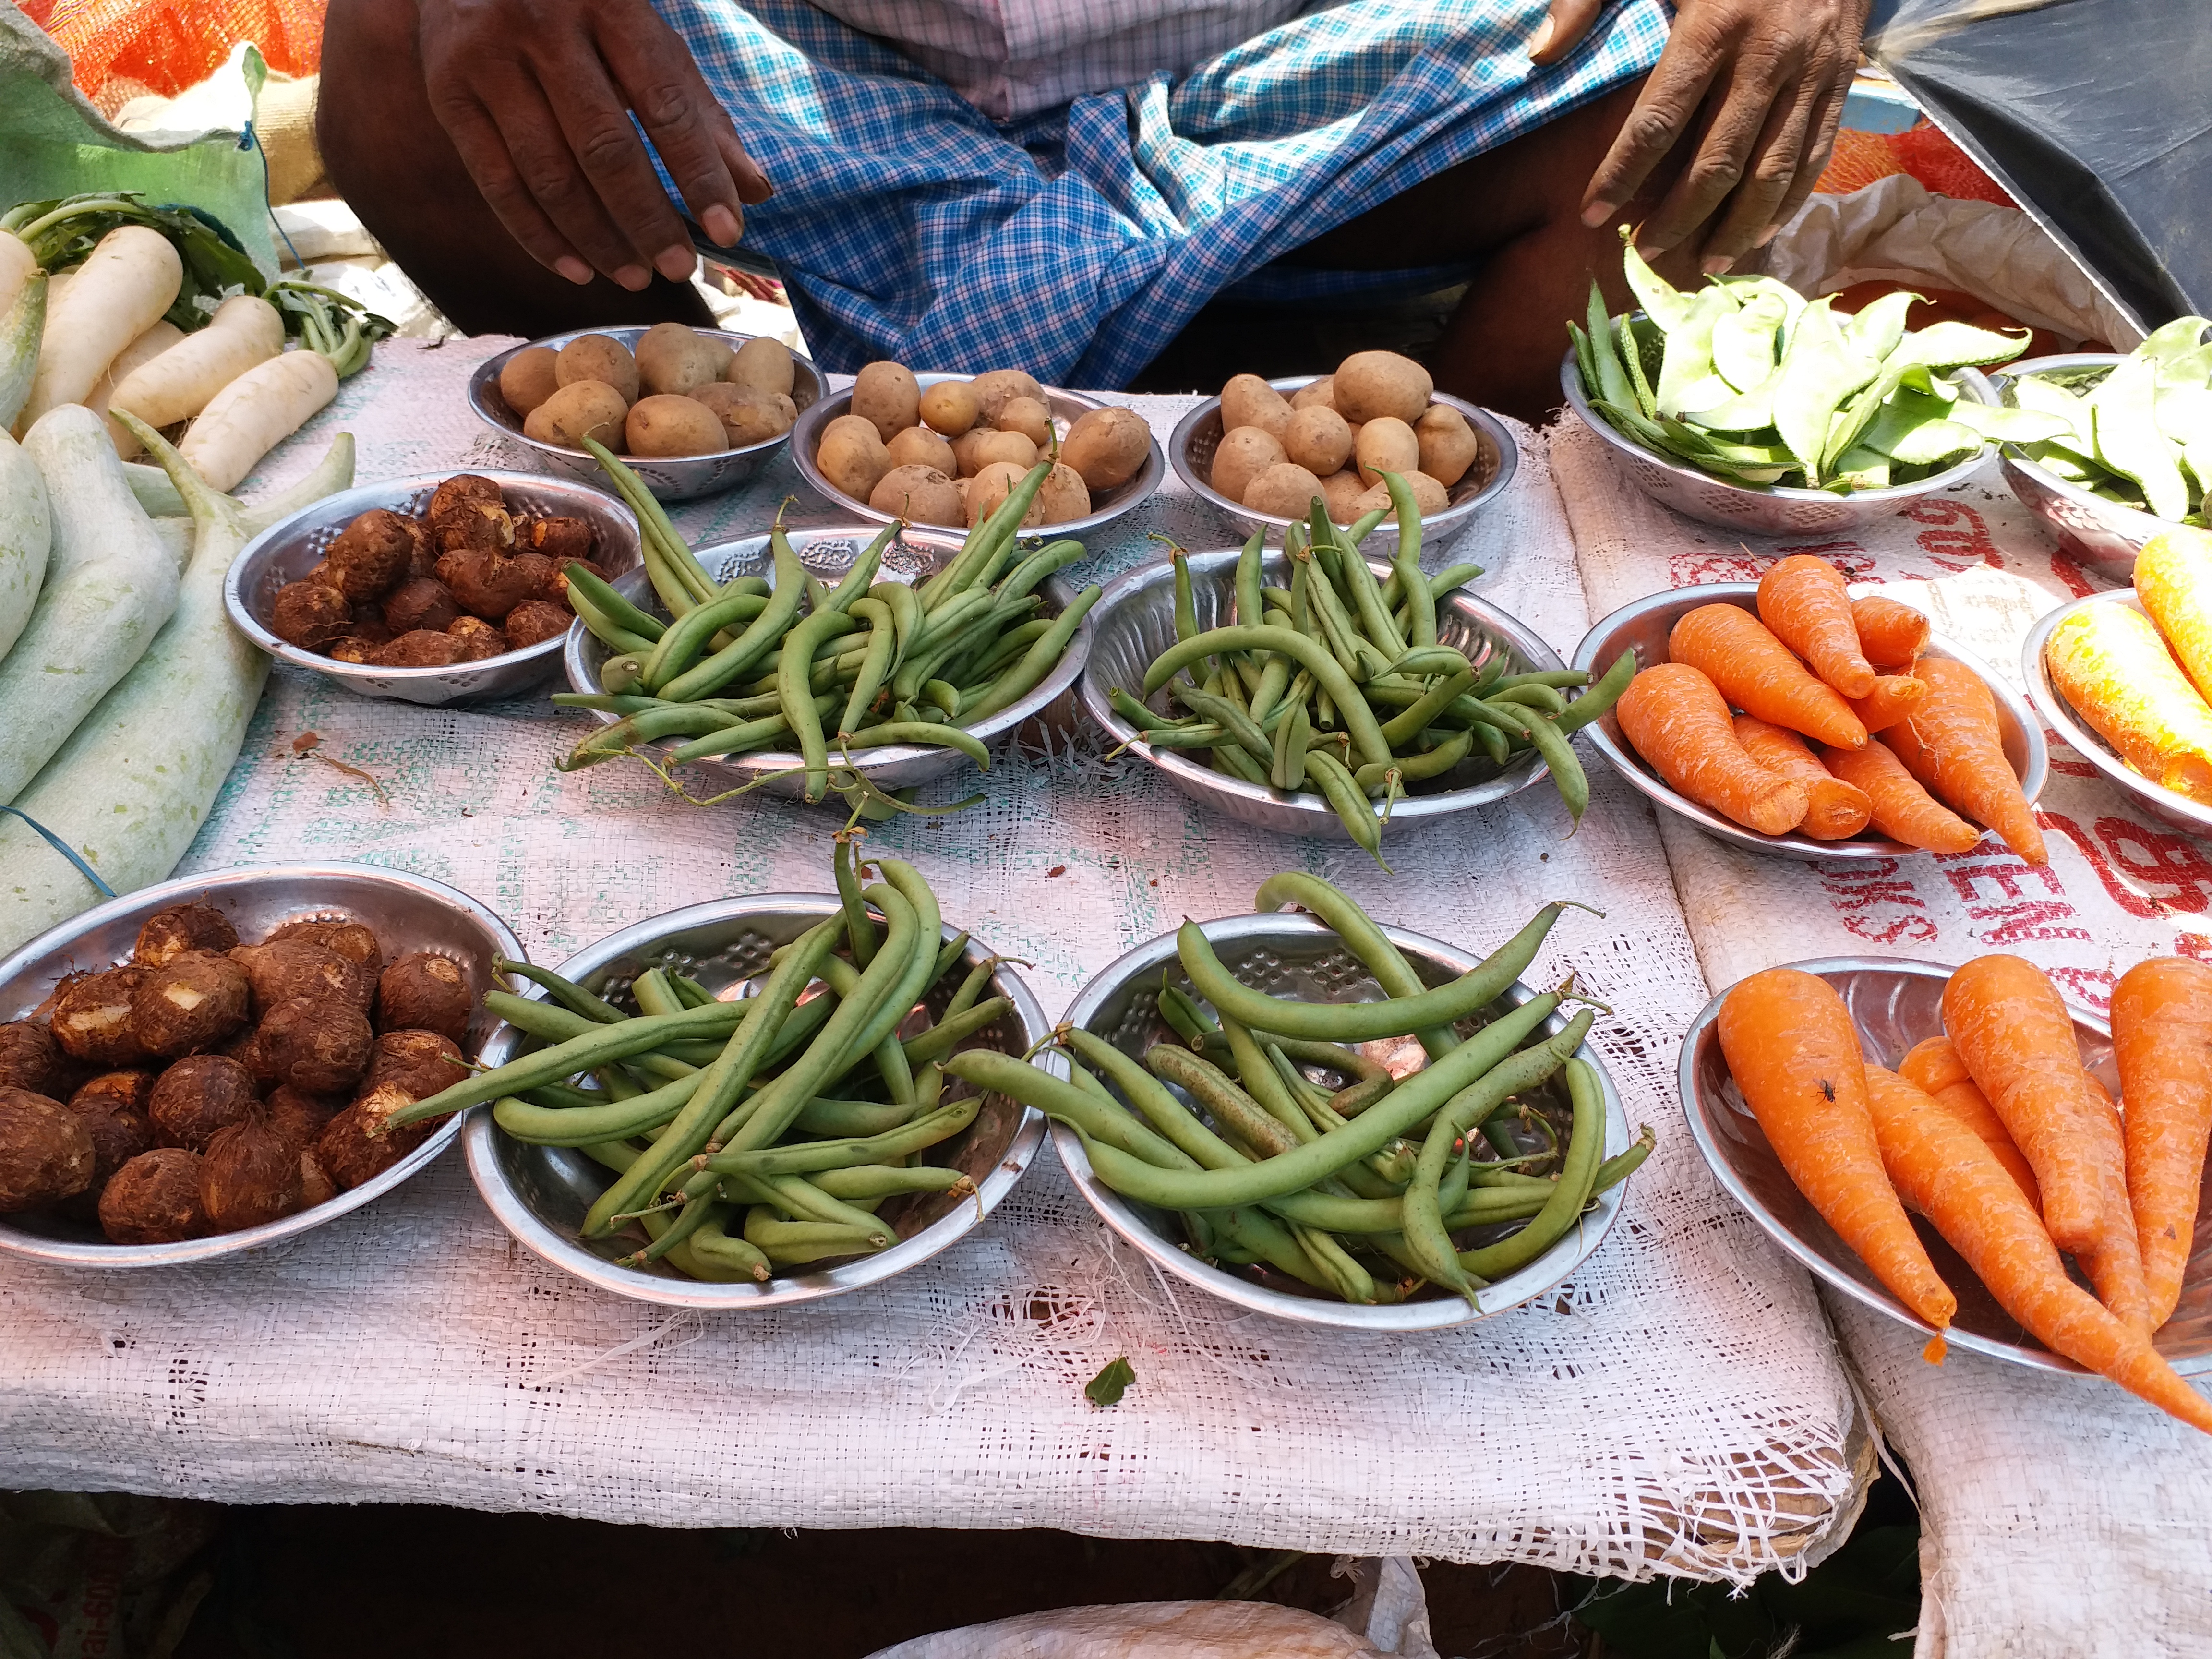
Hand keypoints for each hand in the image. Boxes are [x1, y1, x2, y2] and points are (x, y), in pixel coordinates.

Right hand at [418, 0, 772, 289]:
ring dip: (596, 237)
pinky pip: (497, 182)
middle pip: (604, 148)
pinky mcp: (447, 91)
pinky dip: (538, 235)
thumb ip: (699, 114)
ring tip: (634, 276)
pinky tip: (576, 268)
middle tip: (680, 268)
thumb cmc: (583, 11)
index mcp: (610, 4)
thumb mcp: (648, 42)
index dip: (699, 176)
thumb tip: (755, 192)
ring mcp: (488, 58)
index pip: (666, 105)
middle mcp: (543, 26)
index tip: (728, 232)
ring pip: (549, 173)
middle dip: (647, 219)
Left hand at [1533, 0, 1867, 270]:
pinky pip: (1815, 153)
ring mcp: (1812, 71)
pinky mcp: (1842, 79)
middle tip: (1647, 251)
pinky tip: (1760, 231)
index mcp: (1715, 24)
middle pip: (1719, 160)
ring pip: (1774, 170)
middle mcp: (1768, 56)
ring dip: (1737, 225)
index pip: (1659, 119)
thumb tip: (1539, 53)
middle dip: (1680, 216)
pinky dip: (1788, 201)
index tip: (1592, 214)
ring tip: (1706, 263)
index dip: (1621, 174)